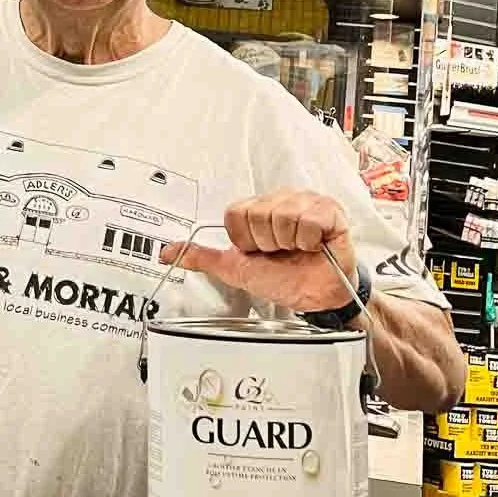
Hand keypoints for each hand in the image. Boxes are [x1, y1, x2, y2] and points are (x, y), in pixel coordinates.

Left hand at [162, 190, 357, 313]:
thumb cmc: (284, 279)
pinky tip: (314, 246)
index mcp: (256, 208)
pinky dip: (309, 241)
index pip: (235, 214)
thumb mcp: (236, 269)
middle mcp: (280, 199)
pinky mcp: (329, 210)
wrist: (317, 297)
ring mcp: (305, 201)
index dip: (245, 240)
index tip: (259, 251)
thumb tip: (168, 252)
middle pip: (257, 214)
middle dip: (268, 243)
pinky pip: (308, 221)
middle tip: (281, 251)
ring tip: (298, 249)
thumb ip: (202, 257)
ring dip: (289, 243)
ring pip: (282, 216)